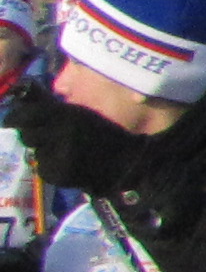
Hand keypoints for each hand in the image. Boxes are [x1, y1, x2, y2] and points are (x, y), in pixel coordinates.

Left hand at [7, 84, 149, 196]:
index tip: (10, 120)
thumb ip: (54, 109)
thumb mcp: (81, 115)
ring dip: (45, 151)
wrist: (127, 162)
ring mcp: (56, 155)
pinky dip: (51, 166)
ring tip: (64, 153)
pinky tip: (68, 165)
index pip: (26, 114)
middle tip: (46, 138)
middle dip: (34, 136)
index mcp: (66, 114)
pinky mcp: (56, 174)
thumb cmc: (105, 135)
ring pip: (36, 152)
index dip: (15, 116)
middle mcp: (58, 133)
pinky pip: (43, 167)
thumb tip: (26, 97)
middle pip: (27, 135)